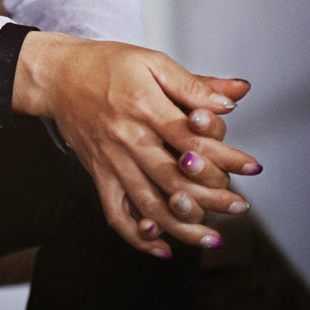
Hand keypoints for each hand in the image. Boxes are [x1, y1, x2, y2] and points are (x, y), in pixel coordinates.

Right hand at [13, 32, 261, 257]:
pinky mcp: (98, 173)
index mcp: (144, 107)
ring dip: (183, 226)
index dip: (227, 157)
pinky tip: (160, 247)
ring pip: (149, 204)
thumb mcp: (152, 62)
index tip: (252, 167)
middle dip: (213, 198)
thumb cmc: (106, 65)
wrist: (57, 75)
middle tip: (239, 206)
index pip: (192, 141)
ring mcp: (111, 160)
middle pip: (175, 180)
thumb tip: (233, 98)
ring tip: (212, 238)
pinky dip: (137, 236)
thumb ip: (193, 83)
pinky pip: (115, 213)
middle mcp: (127, 138)